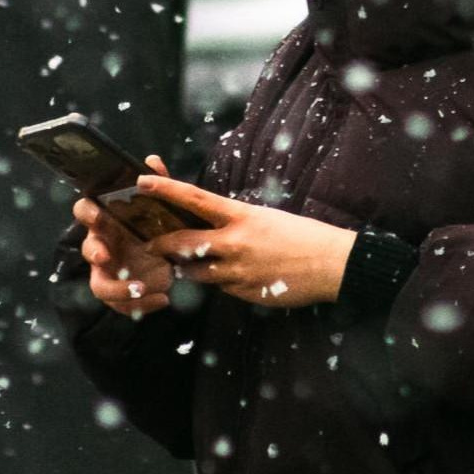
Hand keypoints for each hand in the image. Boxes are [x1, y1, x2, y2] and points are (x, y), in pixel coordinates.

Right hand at [77, 155, 175, 317]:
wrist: (170, 258)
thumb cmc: (155, 228)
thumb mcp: (160, 208)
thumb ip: (157, 185)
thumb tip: (153, 160)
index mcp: (107, 223)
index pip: (85, 212)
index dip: (87, 213)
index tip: (98, 214)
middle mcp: (102, 248)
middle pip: (87, 250)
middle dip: (94, 253)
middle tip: (106, 256)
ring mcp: (109, 274)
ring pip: (100, 287)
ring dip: (118, 290)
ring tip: (141, 287)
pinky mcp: (121, 294)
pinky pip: (123, 306)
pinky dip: (142, 305)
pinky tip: (164, 299)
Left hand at [137, 174, 356, 308]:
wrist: (332, 264)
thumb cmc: (302, 235)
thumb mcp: (265, 217)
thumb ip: (235, 222)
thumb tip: (213, 226)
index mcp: (241, 216)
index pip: (194, 198)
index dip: (165, 189)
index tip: (142, 181)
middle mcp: (234, 242)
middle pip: (183, 242)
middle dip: (162, 245)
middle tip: (151, 244)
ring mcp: (238, 270)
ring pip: (196, 272)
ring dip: (189, 268)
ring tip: (192, 264)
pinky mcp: (245, 292)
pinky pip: (220, 288)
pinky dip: (220, 282)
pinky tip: (235, 277)